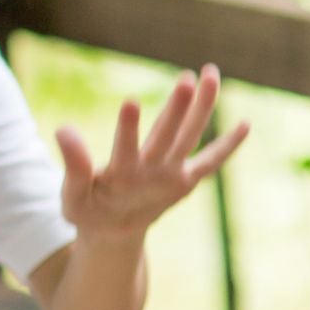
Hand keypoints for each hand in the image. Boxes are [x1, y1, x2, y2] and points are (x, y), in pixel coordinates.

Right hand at [56, 64, 248, 241]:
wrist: (116, 236)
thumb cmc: (88, 210)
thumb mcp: (72, 194)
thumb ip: (73, 165)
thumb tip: (63, 129)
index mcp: (122, 179)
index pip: (124, 149)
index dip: (127, 127)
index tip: (129, 101)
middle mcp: (153, 176)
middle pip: (168, 137)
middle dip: (177, 108)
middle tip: (187, 79)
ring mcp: (174, 177)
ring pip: (191, 137)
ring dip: (203, 107)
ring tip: (211, 73)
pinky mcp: (187, 180)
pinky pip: (212, 161)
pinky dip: (229, 145)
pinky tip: (246, 124)